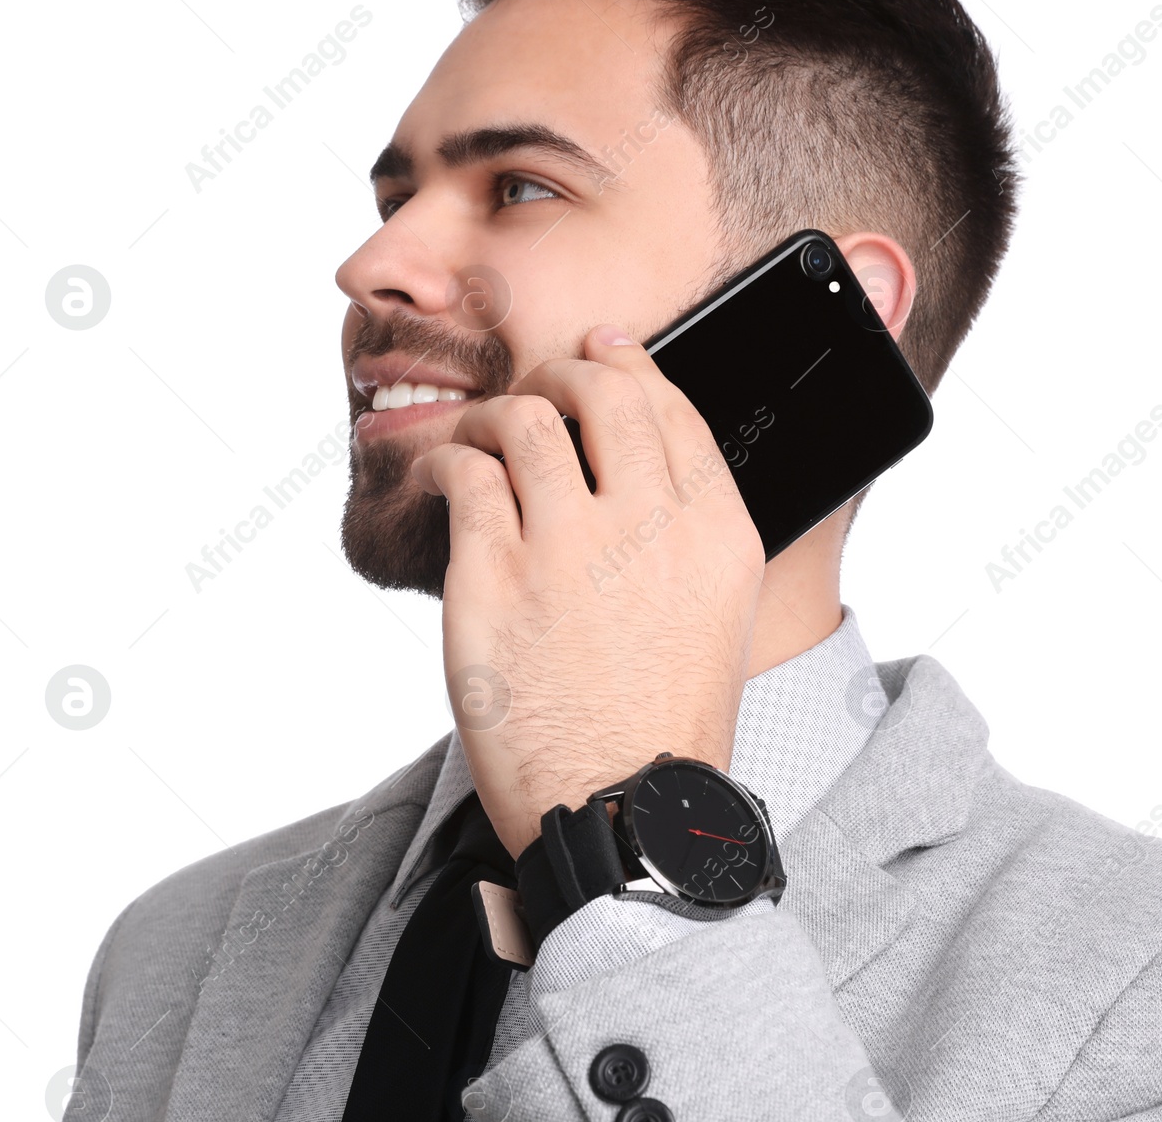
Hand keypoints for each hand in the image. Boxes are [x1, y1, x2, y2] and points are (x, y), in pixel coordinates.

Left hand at [410, 324, 765, 858]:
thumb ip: (688, 531)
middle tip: (539, 392)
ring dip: (495, 414)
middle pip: (602, 392)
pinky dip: (447, 459)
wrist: (620, 807)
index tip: (601, 354)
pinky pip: (464, 472)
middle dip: (562, 375)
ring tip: (478, 436)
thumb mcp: (716, 614)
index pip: (673, 408)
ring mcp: (569, 547)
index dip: (630, 366)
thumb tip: (641, 465)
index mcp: (717, 533)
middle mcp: (650, 525)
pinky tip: (444, 475)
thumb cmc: (661, 721)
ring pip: (525, 418)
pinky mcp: (494, 577)